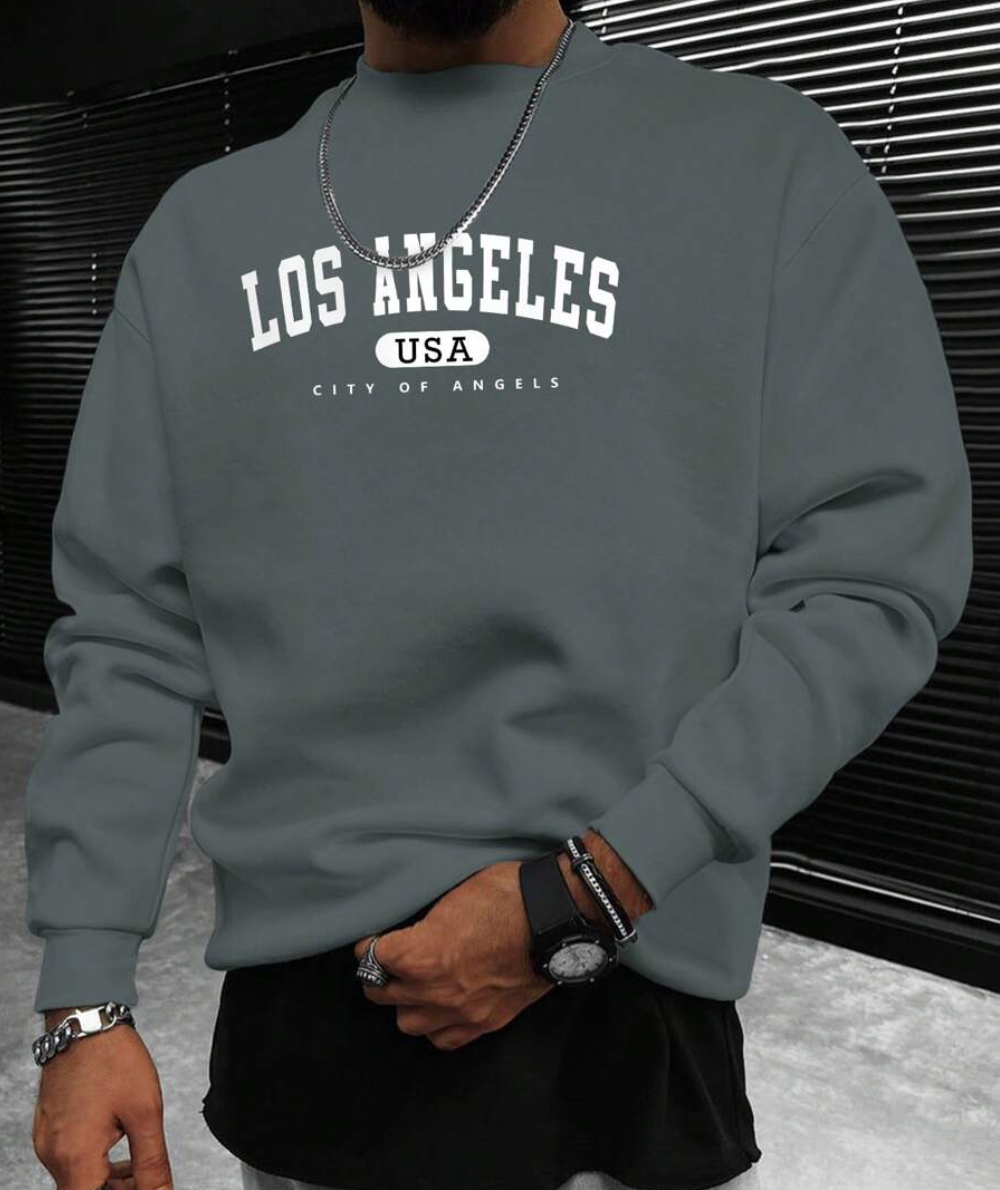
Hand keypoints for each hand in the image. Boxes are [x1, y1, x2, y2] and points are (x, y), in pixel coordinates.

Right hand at [32, 1009, 171, 1189]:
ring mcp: (47, 1141)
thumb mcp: (145, 1112)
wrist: (86, 1021)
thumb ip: (152, 1162)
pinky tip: (118, 1152)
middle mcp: (53, 1155)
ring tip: (139, 1170)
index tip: (145, 1187)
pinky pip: (70, 1160)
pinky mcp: (50, 1128)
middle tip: (146, 1180)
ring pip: (77, 1179)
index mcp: (75, 1157)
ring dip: (106, 1182)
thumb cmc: (113, 1058)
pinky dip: (94, 1164)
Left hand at [353, 830, 652, 1051]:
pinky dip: (438, 1025)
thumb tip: (410, 932)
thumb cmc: (506, 895)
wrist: (555, 918)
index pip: (372, 957)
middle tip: (388, 963)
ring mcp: (461, 1012)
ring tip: (416, 986)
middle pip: (381, 994)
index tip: (371, 941)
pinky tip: (442, 1007)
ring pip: (409, 1023)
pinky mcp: (485, 1023)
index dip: (369, 946)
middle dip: (380, 975)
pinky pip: (445, 1040)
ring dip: (407, 1003)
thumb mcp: (453, 896)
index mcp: (422, 954)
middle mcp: (435, 990)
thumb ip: (425, 924)